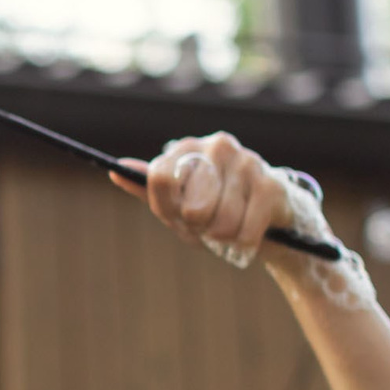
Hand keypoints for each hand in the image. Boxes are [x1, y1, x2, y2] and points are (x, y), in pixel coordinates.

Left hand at [111, 131, 298, 269]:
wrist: (268, 216)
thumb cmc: (214, 207)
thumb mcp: (177, 201)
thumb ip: (149, 188)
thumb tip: (116, 171)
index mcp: (187, 148)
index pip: (159, 179)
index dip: (166, 209)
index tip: (177, 218)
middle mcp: (217, 146)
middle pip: (191, 208)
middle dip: (197, 227)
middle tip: (208, 224)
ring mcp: (248, 162)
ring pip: (220, 224)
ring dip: (222, 238)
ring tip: (228, 228)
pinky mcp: (273, 186)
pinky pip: (245, 232)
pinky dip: (243, 244)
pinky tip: (247, 235)